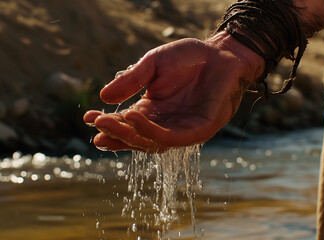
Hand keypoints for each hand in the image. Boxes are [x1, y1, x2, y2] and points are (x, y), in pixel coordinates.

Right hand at [84, 31, 263, 152]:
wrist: (220, 53)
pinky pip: (173, 137)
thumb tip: (103, 96)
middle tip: (97, 125)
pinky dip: (152, 131)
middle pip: (136, 138)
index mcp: (152, 111)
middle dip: (116, 133)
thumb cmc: (187, 59)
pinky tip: (135, 117)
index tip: (88, 118)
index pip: (127, 124)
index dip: (108, 124)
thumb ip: (131, 81)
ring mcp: (182, 129)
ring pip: (152, 142)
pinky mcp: (199, 130)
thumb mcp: (152, 65)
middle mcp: (165, 124)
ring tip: (109, 122)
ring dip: (130, 135)